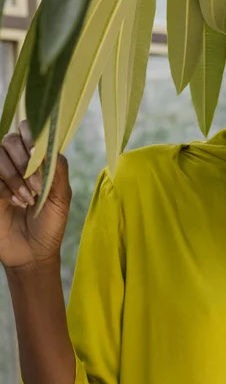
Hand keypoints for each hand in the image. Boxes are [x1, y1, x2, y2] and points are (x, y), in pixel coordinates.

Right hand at [0, 121, 71, 269]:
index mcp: (38, 160)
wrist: (33, 252)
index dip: (31, 135)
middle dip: (25, 162)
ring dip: (15, 177)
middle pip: (10, 140)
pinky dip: (5, 189)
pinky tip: (17, 204)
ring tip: (28, 199)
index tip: (36, 151)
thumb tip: (45, 148)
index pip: (28, 131)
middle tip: (38, 187)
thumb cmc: (50, 224)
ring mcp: (1, 175)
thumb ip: (57, 170)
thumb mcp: (60, 197)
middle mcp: (17, 163)